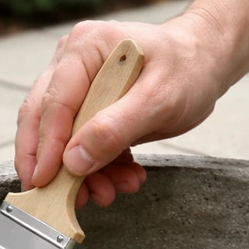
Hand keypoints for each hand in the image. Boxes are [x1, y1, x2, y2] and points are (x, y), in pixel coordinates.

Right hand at [14, 12, 230, 207]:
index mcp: (84, 49)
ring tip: (110, 192)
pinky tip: (121, 178)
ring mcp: (77, 84)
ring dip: (81, 173)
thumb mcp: (158, 100)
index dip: (45, 147)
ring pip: (60, 138)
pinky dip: (97, 167)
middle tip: (69, 199)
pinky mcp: (87, 106)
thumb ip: (114, 129)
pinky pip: (80, 143)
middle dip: (56, 166)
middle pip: (43, 121)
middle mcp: (72, 63)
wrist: (205, 63)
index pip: (53, 104)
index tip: (43, 182)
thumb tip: (73, 161)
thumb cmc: (187, 69)